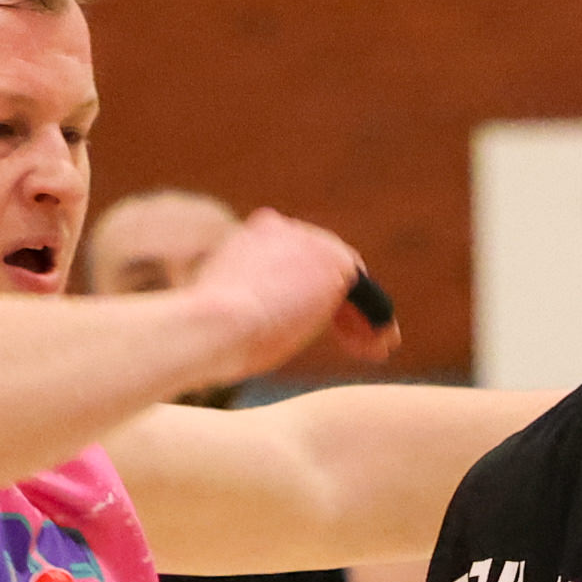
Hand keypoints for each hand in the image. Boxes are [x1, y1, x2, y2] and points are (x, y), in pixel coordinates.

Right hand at [187, 210, 396, 380]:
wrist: (210, 326)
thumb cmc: (206, 336)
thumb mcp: (223, 315)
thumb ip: (249, 306)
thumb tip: (261, 327)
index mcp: (252, 237)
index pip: (294, 260)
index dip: (308, 294)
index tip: (308, 325)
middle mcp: (283, 229)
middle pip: (327, 265)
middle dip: (341, 305)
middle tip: (350, 341)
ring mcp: (311, 242)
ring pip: (350, 281)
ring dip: (361, 319)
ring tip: (371, 353)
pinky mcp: (335, 264)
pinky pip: (369, 296)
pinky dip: (375, 324)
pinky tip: (376, 352)